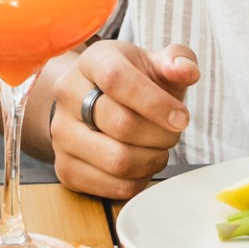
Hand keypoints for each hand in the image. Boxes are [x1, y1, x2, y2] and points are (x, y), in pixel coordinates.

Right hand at [49, 41, 198, 201]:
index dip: (154, 102)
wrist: (94, 100)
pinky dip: (139, 180)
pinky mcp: (65, 168)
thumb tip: (186, 69)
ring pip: (117, 160)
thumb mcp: (154, 63)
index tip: (181, 118)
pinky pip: (112, 187)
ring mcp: (62, 134)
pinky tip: (143, 164)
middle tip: (173, 132)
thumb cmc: (132, 82)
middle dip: (161, 135)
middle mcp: (68, 95)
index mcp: (92, 61)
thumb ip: (177, 60)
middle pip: (121, 125)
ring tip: (159, 148)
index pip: (117, 79)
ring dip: (152, 160)